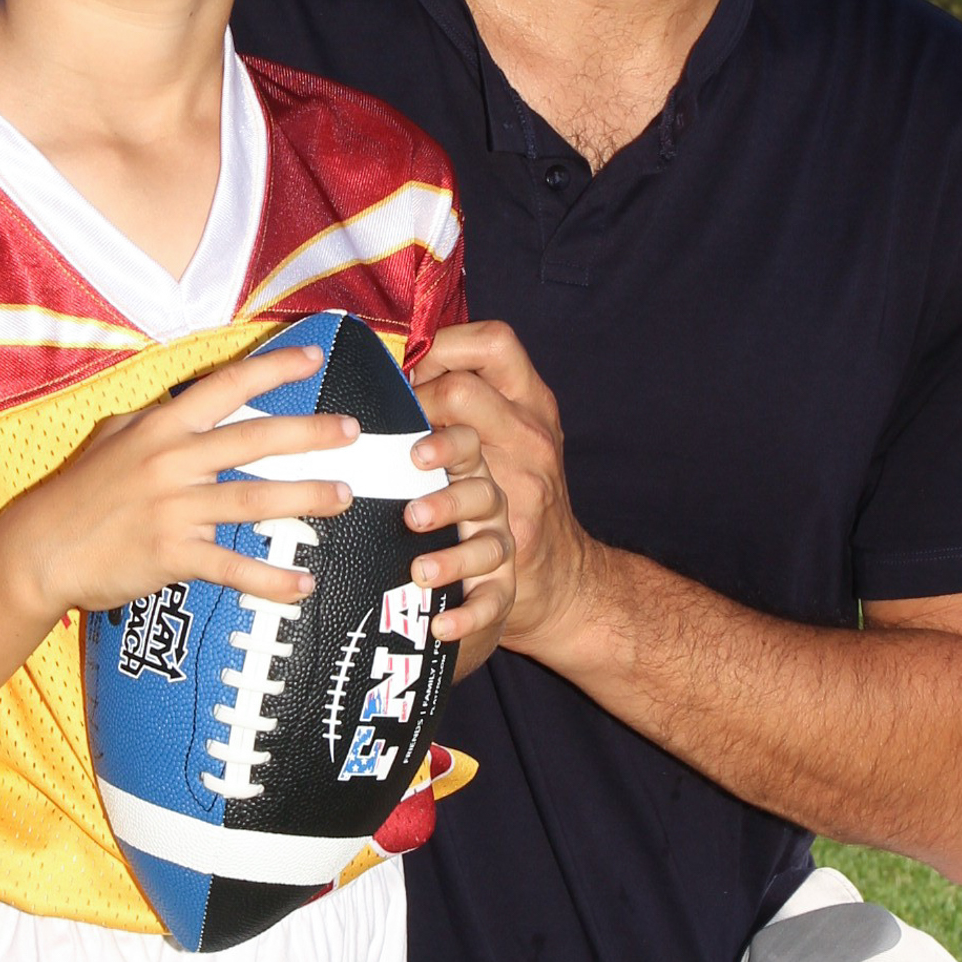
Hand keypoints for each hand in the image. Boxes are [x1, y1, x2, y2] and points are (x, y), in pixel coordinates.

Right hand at [0, 344, 362, 622]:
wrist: (38, 551)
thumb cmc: (77, 494)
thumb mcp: (111, 439)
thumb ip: (154, 421)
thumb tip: (184, 406)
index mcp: (161, 427)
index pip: (226, 387)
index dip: (273, 369)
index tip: (313, 357)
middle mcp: (172, 461)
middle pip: (255, 440)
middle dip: (311, 434)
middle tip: (351, 432)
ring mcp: (173, 508)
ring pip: (254, 499)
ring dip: (305, 498)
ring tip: (341, 497)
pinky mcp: (171, 554)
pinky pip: (233, 567)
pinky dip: (271, 580)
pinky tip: (302, 585)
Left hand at [405, 420, 514, 673]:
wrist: (447, 601)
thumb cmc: (415, 539)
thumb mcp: (403, 507)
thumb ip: (383, 483)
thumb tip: (328, 455)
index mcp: (463, 478)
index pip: (467, 447)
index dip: (448, 446)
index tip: (416, 455)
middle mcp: (486, 510)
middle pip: (482, 495)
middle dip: (448, 504)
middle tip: (411, 517)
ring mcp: (497, 551)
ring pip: (488, 549)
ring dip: (454, 561)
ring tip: (420, 573)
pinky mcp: (501, 593)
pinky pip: (491, 603)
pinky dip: (468, 615)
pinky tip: (441, 624)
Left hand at [410, 322, 592, 662]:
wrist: (568, 578)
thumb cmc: (518, 496)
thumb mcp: (505, 437)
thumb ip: (466, 402)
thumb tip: (393, 367)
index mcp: (523, 409)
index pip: (493, 344)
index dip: (445, 350)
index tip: (411, 376)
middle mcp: (526, 450)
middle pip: (473, 410)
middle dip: (433, 431)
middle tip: (408, 456)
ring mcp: (520, 512)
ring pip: (482, 507)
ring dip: (445, 520)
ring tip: (413, 535)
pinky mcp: (514, 572)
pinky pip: (492, 593)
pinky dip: (465, 609)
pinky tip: (439, 618)